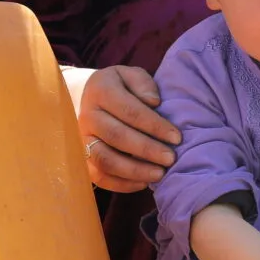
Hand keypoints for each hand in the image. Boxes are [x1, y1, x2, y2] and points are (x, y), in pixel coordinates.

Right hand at [69, 65, 179, 192]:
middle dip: (147, 149)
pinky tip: (144, 183)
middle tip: (171, 158)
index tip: (177, 137)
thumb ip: (143, 83)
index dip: (155, 125)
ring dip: (135, 170)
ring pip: (105, 160)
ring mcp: (82, 140)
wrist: (91, 99)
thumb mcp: (132, 75)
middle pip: (117, 136)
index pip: (129, 110)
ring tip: (159, 174)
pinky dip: (122, 184)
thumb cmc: (121, 88)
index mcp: (100, 91)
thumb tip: (153, 102)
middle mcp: (87, 116)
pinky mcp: (83, 159)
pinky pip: (99, 177)